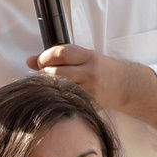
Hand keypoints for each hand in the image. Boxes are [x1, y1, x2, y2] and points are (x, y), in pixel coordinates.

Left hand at [30, 43, 156, 133]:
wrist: (126, 84)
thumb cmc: (101, 68)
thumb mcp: (84, 57)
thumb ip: (60, 57)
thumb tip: (30, 60)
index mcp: (87, 56)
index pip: (61, 53)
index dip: (45, 57)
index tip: (39, 62)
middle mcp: (89, 71)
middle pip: (57, 73)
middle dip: (44, 75)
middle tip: (41, 77)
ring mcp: (90, 89)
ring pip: (61, 88)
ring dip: (49, 88)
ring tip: (49, 87)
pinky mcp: (91, 102)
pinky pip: (70, 100)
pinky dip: (60, 98)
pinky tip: (58, 97)